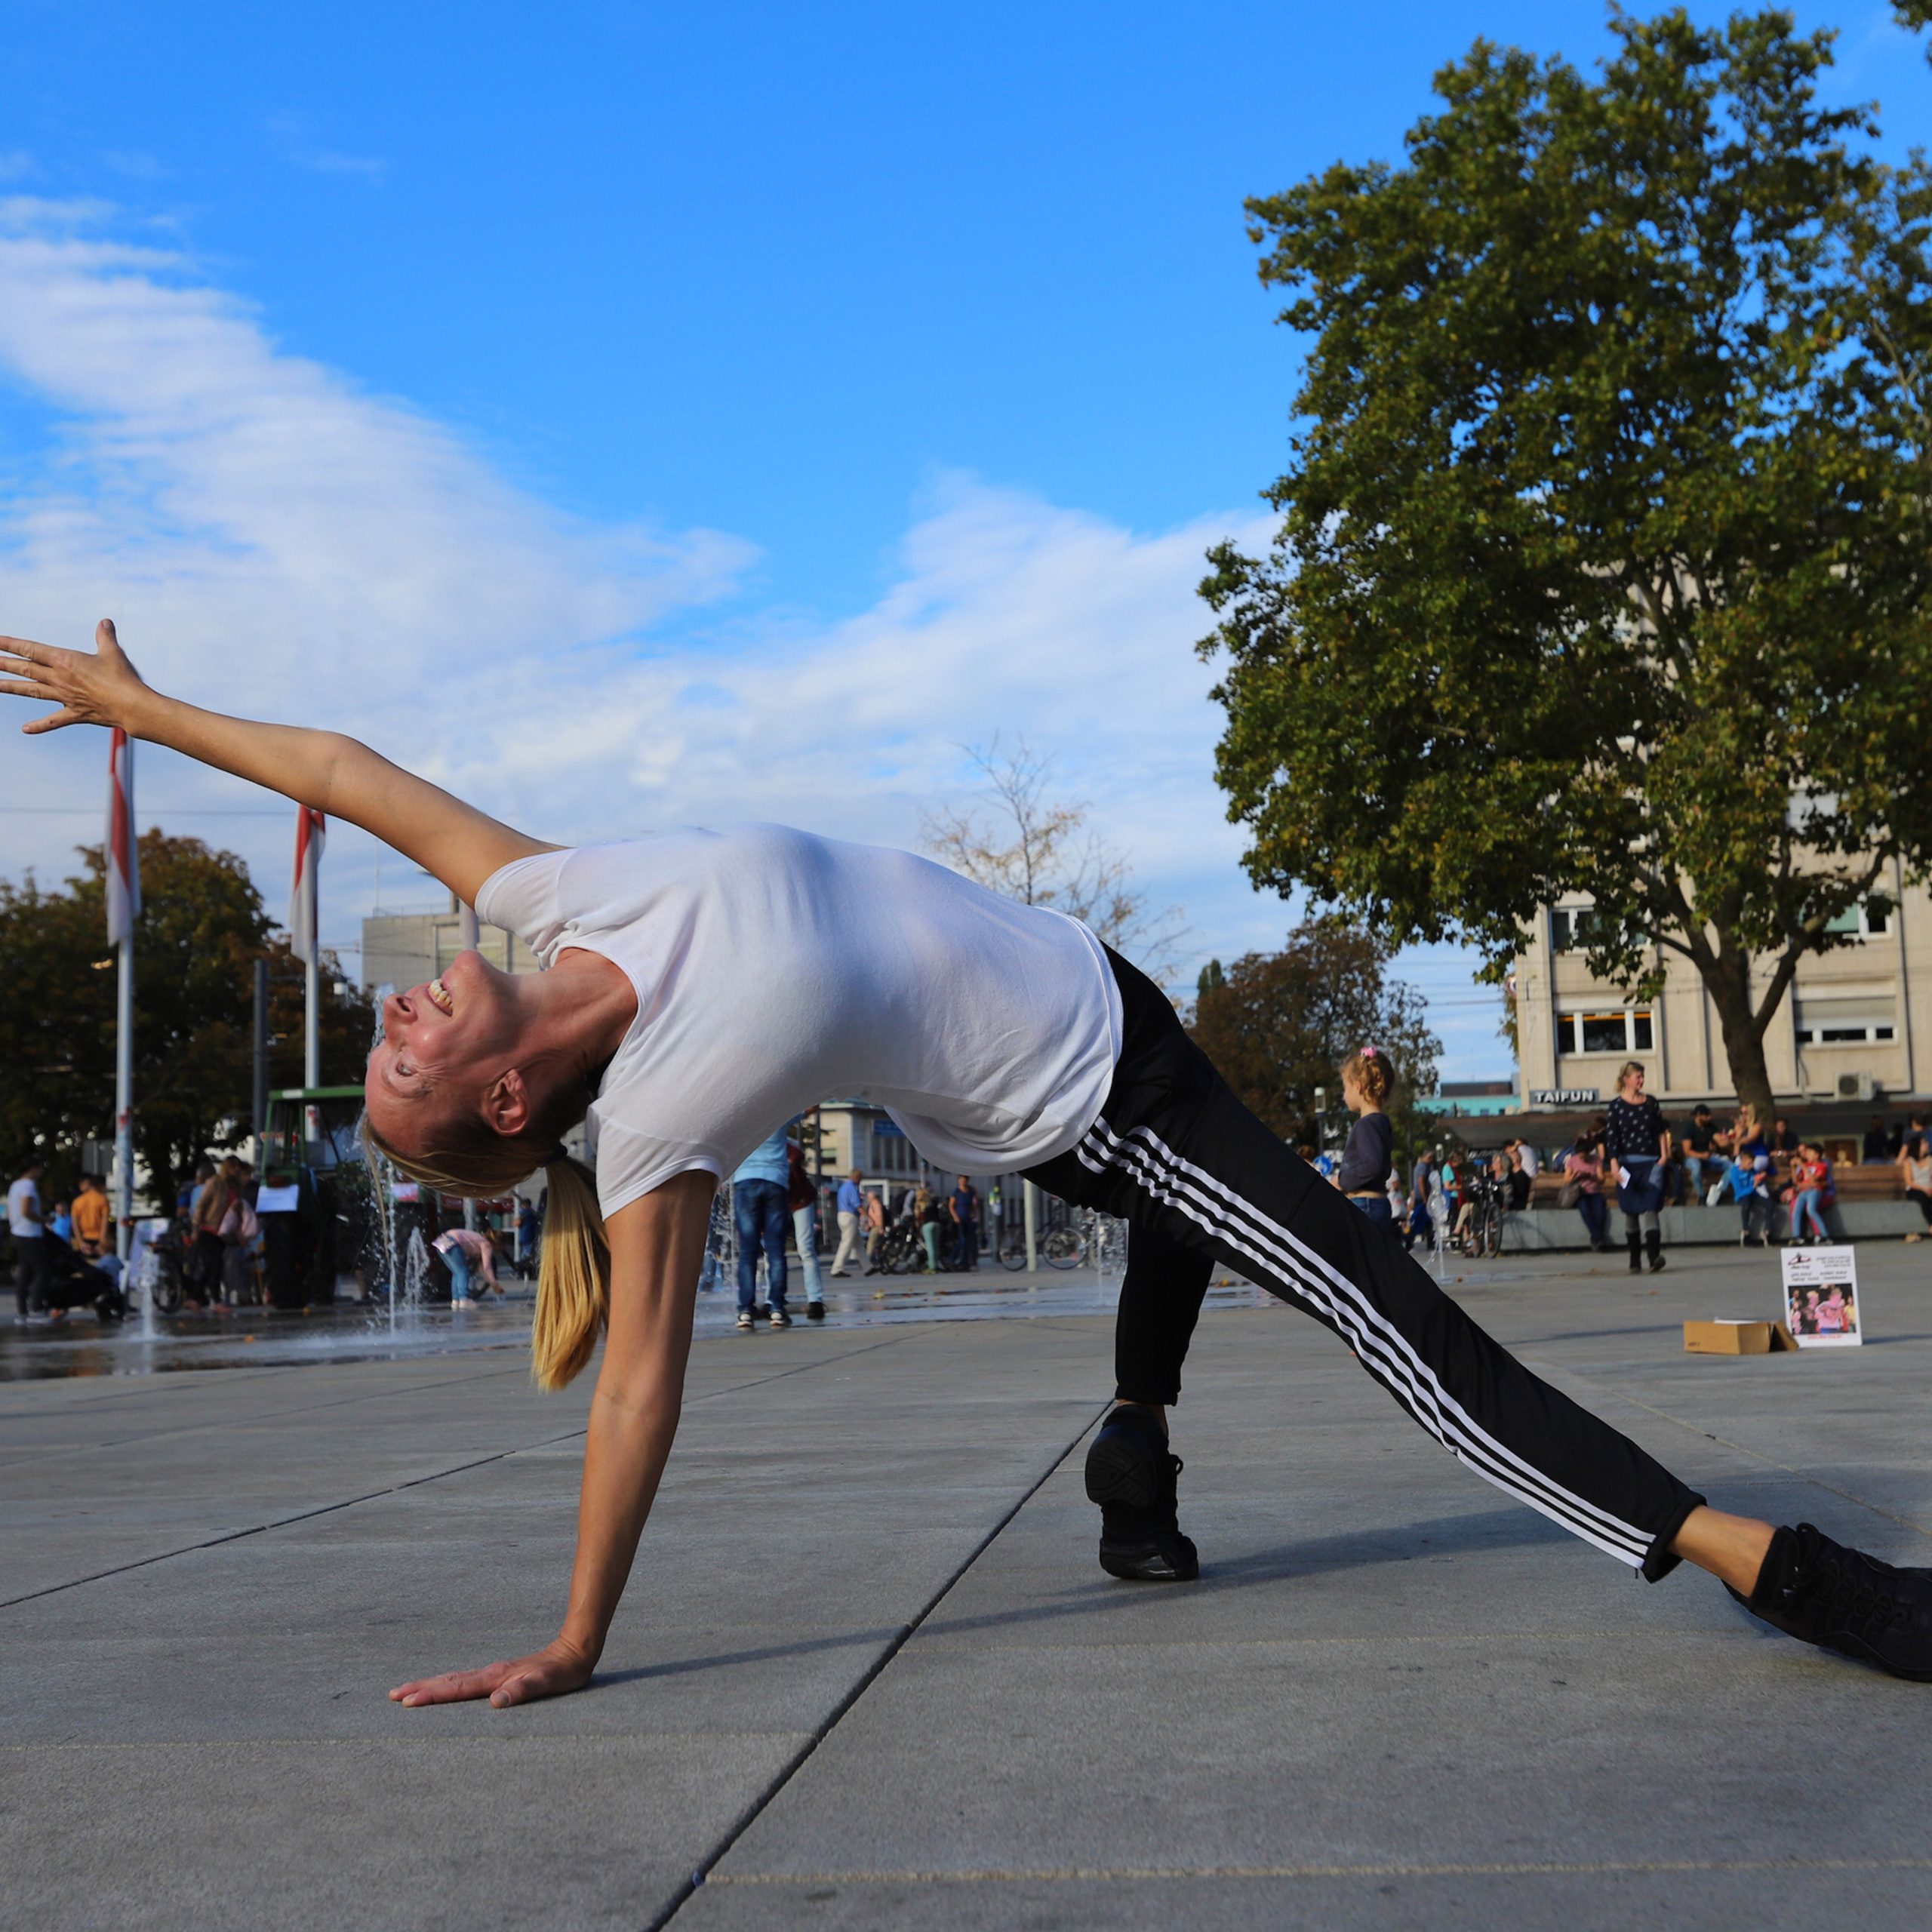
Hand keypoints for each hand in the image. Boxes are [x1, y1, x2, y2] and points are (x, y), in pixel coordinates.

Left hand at [0, 619, 150, 734]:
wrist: (131, 706)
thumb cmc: (123, 678)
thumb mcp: (113, 652)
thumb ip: (105, 636)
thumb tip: (105, 622)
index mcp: (65, 660)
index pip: (31, 649)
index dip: (11, 644)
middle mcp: (59, 678)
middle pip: (25, 669)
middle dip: (3, 663)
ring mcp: (64, 697)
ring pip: (31, 690)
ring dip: (10, 687)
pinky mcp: (74, 713)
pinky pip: (53, 720)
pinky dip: (39, 725)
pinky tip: (25, 729)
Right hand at [388, 1638, 595, 1709]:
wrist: (574, 1651)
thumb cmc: (562, 1673)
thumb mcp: (547, 1684)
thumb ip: (523, 1690)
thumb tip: (496, 1702)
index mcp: (496, 1677)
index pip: (458, 1689)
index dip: (432, 1696)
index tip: (407, 1701)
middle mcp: (490, 1673)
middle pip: (448, 1681)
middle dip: (420, 1689)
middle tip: (392, 1695)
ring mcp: (493, 1673)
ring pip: (454, 1679)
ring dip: (429, 1685)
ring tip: (406, 1691)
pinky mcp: (498, 1675)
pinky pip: (464, 1681)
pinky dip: (446, 1685)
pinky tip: (442, 1688)